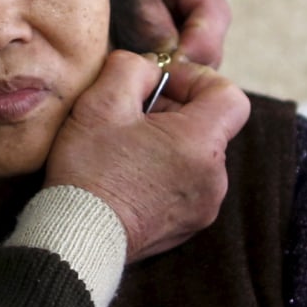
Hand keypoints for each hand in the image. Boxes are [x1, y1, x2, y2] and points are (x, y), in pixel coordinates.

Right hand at [46, 52, 249, 262]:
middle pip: (209, 125)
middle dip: (174, 110)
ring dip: (168, 142)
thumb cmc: (89, 170)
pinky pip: (187, 184)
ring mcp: (204, 206)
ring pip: (197, 155)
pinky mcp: (188, 226)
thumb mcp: (101, 102)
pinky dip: (165, 172)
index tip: (160, 84)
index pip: (229, 94)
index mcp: (201, 143)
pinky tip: (129, 175)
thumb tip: (149, 70)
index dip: (197, 78)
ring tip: (126, 147)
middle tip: (130, 114)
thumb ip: (132, 68)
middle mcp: (214, 178)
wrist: (77, 239)